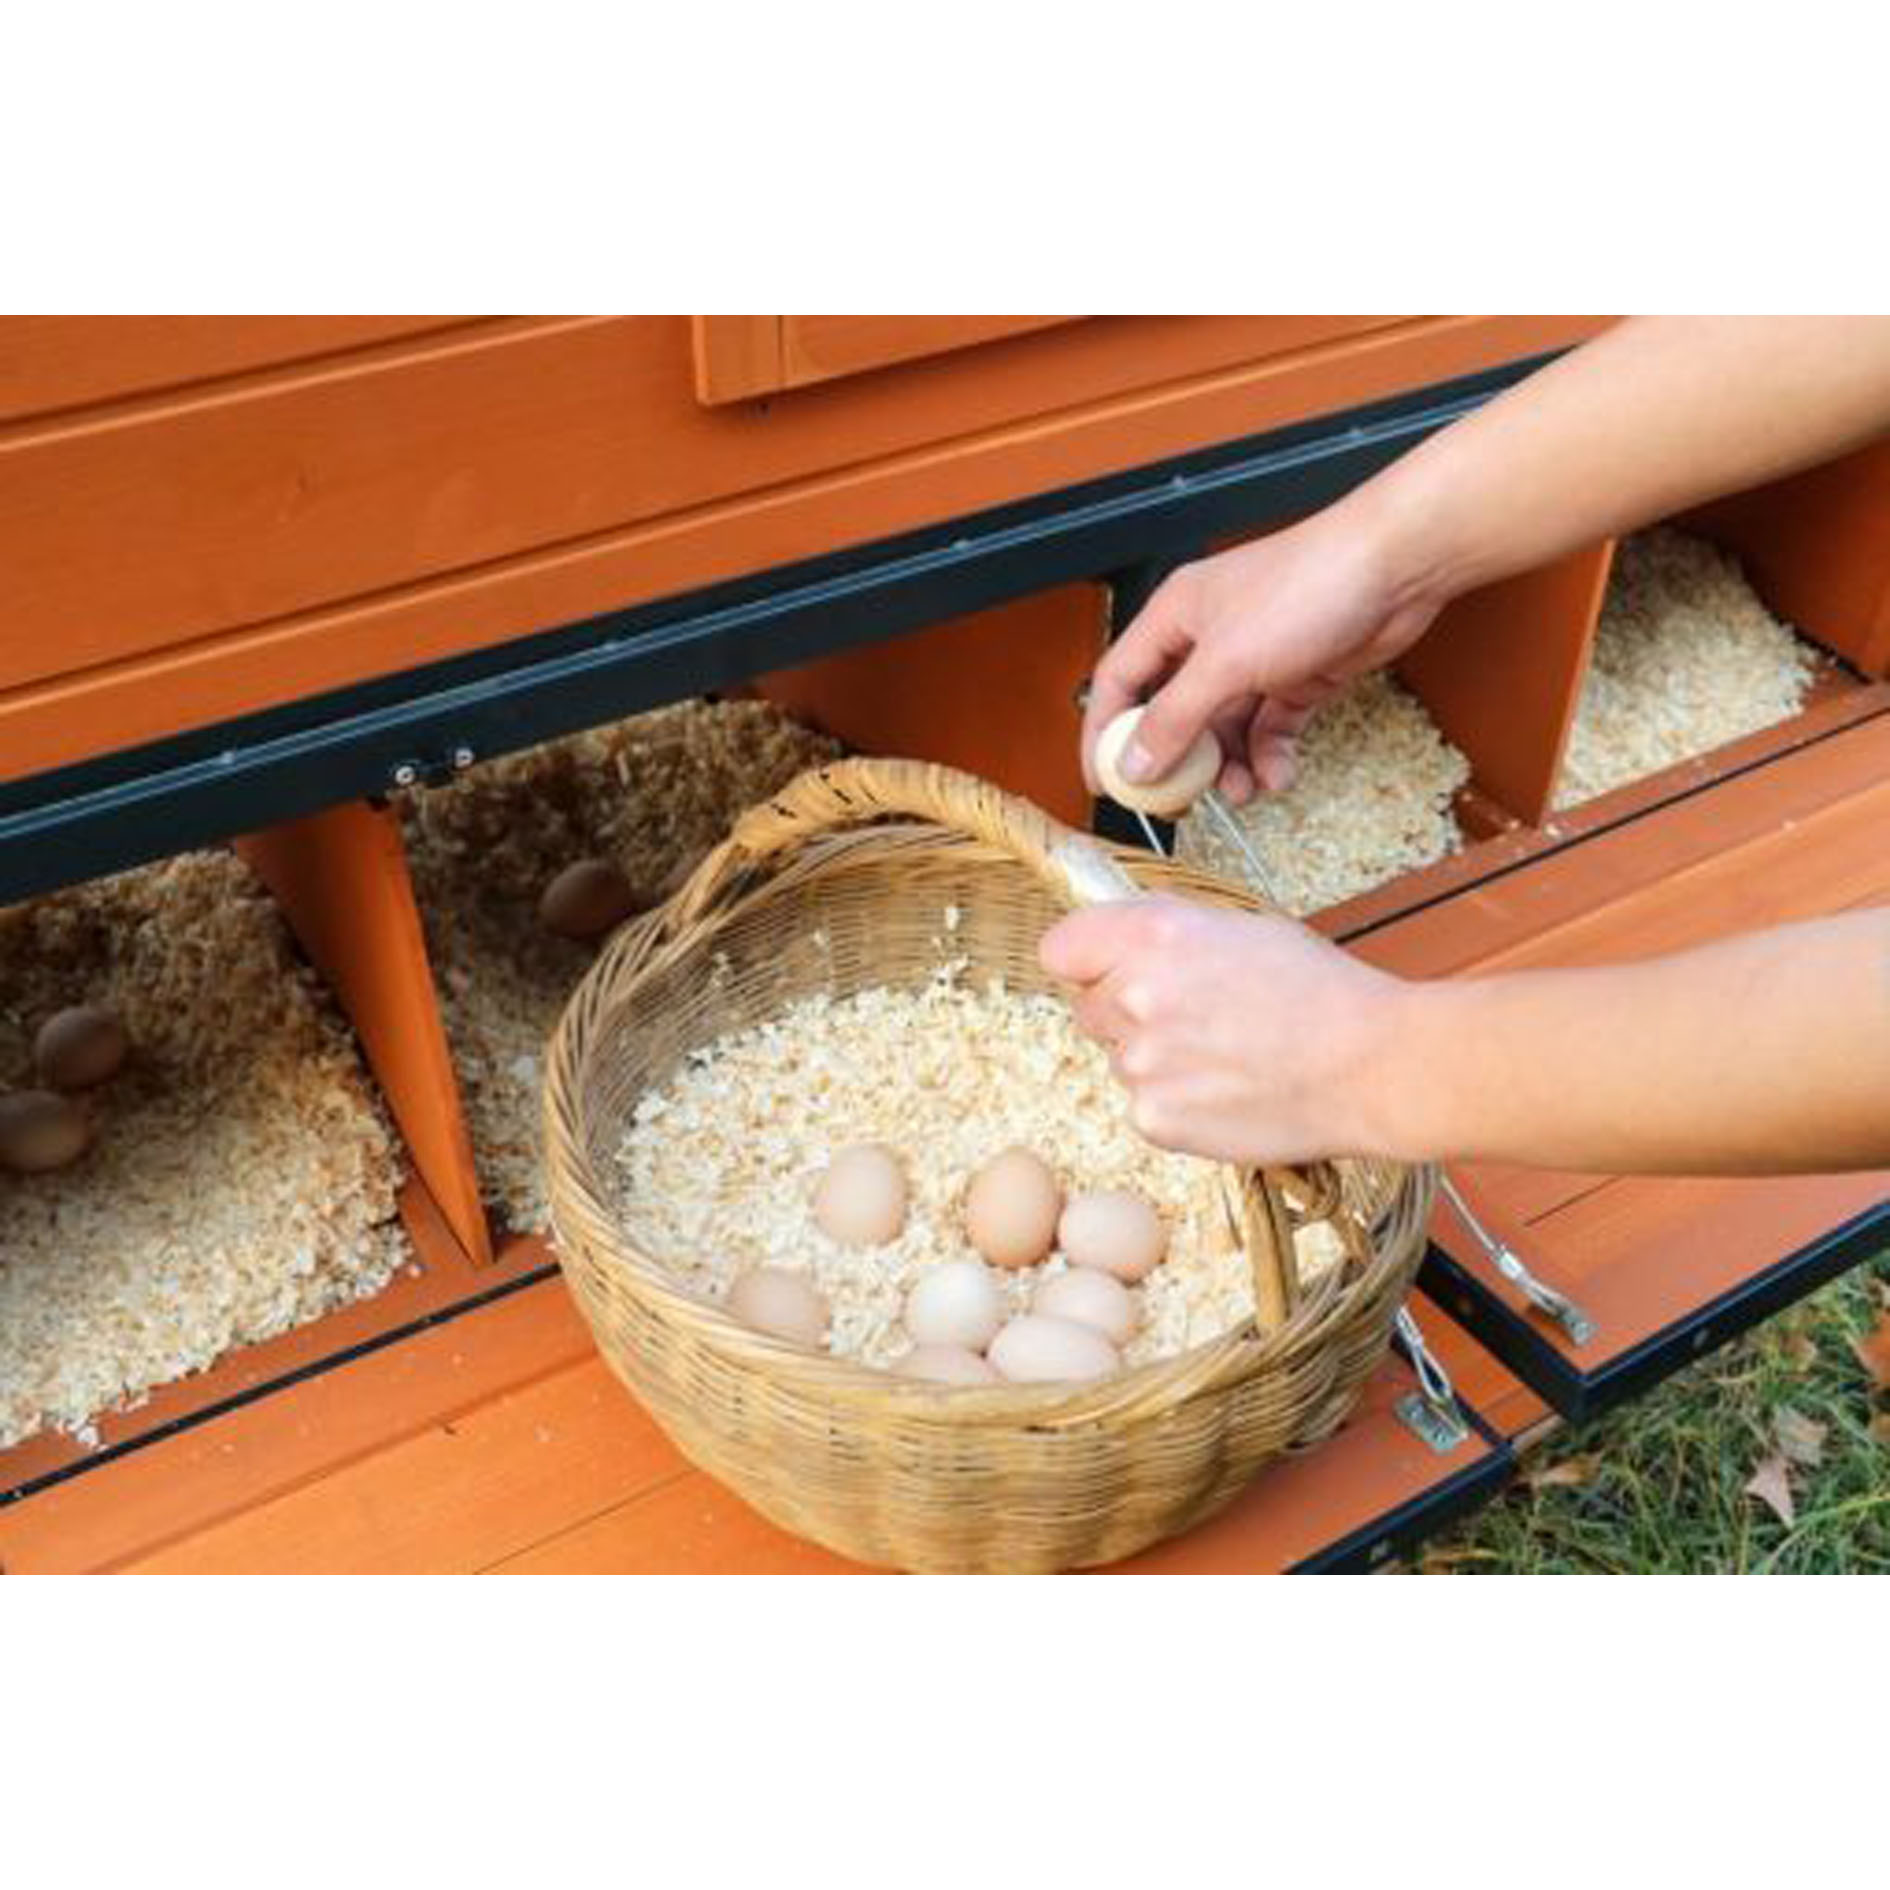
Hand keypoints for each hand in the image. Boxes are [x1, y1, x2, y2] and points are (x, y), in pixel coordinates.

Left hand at [1038, 896, 1404, 1165]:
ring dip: (1155, 1058)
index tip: (1109, 968)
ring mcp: (1141, 1063)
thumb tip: (1120, 939)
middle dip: (1125, 1010)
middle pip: (1088, 1007)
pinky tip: (1228, 1090)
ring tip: (1226, 1055)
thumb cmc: (1320, 991)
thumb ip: (1167, 932)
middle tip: (1194, 1016)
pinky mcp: (1155, 1119)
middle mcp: (1134, 994)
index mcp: (1154, 934)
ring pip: (1120, 1059)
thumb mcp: (1241, 928)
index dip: (1088, 960)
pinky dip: (1176, 1102)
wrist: (1372, 1066)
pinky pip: (1144, 1105)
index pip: (1060, 949)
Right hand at [1081, 500, 1444, 803]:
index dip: (1105, 733)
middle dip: (1178, 760)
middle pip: (1173, 712)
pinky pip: (1270, 727)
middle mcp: (1209, 637)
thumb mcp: (1226, 661)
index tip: (1106, 781)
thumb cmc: (1309, 583)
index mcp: (1174, 617)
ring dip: (1229, 765)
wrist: (1398, 568)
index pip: (1120, 682)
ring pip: (1224, 728)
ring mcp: (1255, 657)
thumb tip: (1133, 763)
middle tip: (1179, 800)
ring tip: (1240, 790)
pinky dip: (1270, 755)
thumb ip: (1174, 717)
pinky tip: (1277, 774)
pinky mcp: (1298, 675)